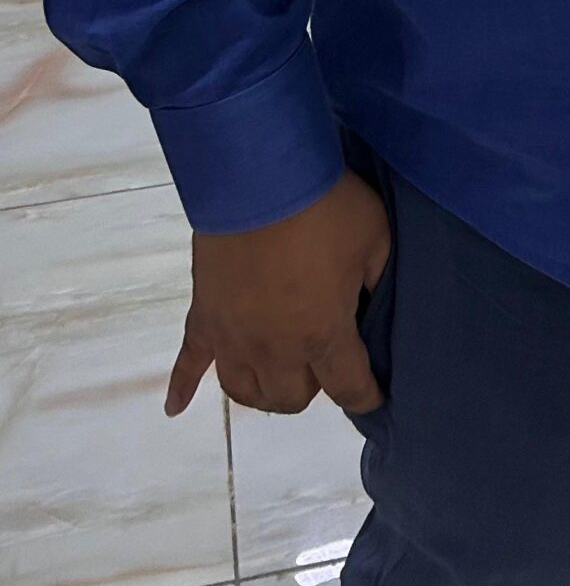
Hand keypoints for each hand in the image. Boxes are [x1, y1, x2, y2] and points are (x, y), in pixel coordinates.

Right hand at [165, 169, 391, 418]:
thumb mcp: (374, 237)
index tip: (374, 395)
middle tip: (323, 360)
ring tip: (274, 375)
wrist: (259, 178)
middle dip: (312, 387)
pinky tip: (175, 407)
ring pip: (244, 390)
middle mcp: (276, 350)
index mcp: (324, 334)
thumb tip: (374, 299)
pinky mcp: (203, 318)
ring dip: (262, 390)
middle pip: (291, 397)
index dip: (365, 396)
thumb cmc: (324, 206)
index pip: (349, 388)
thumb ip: (378, 277)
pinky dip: (181, 387)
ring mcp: (233, 337)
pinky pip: (187, 362)